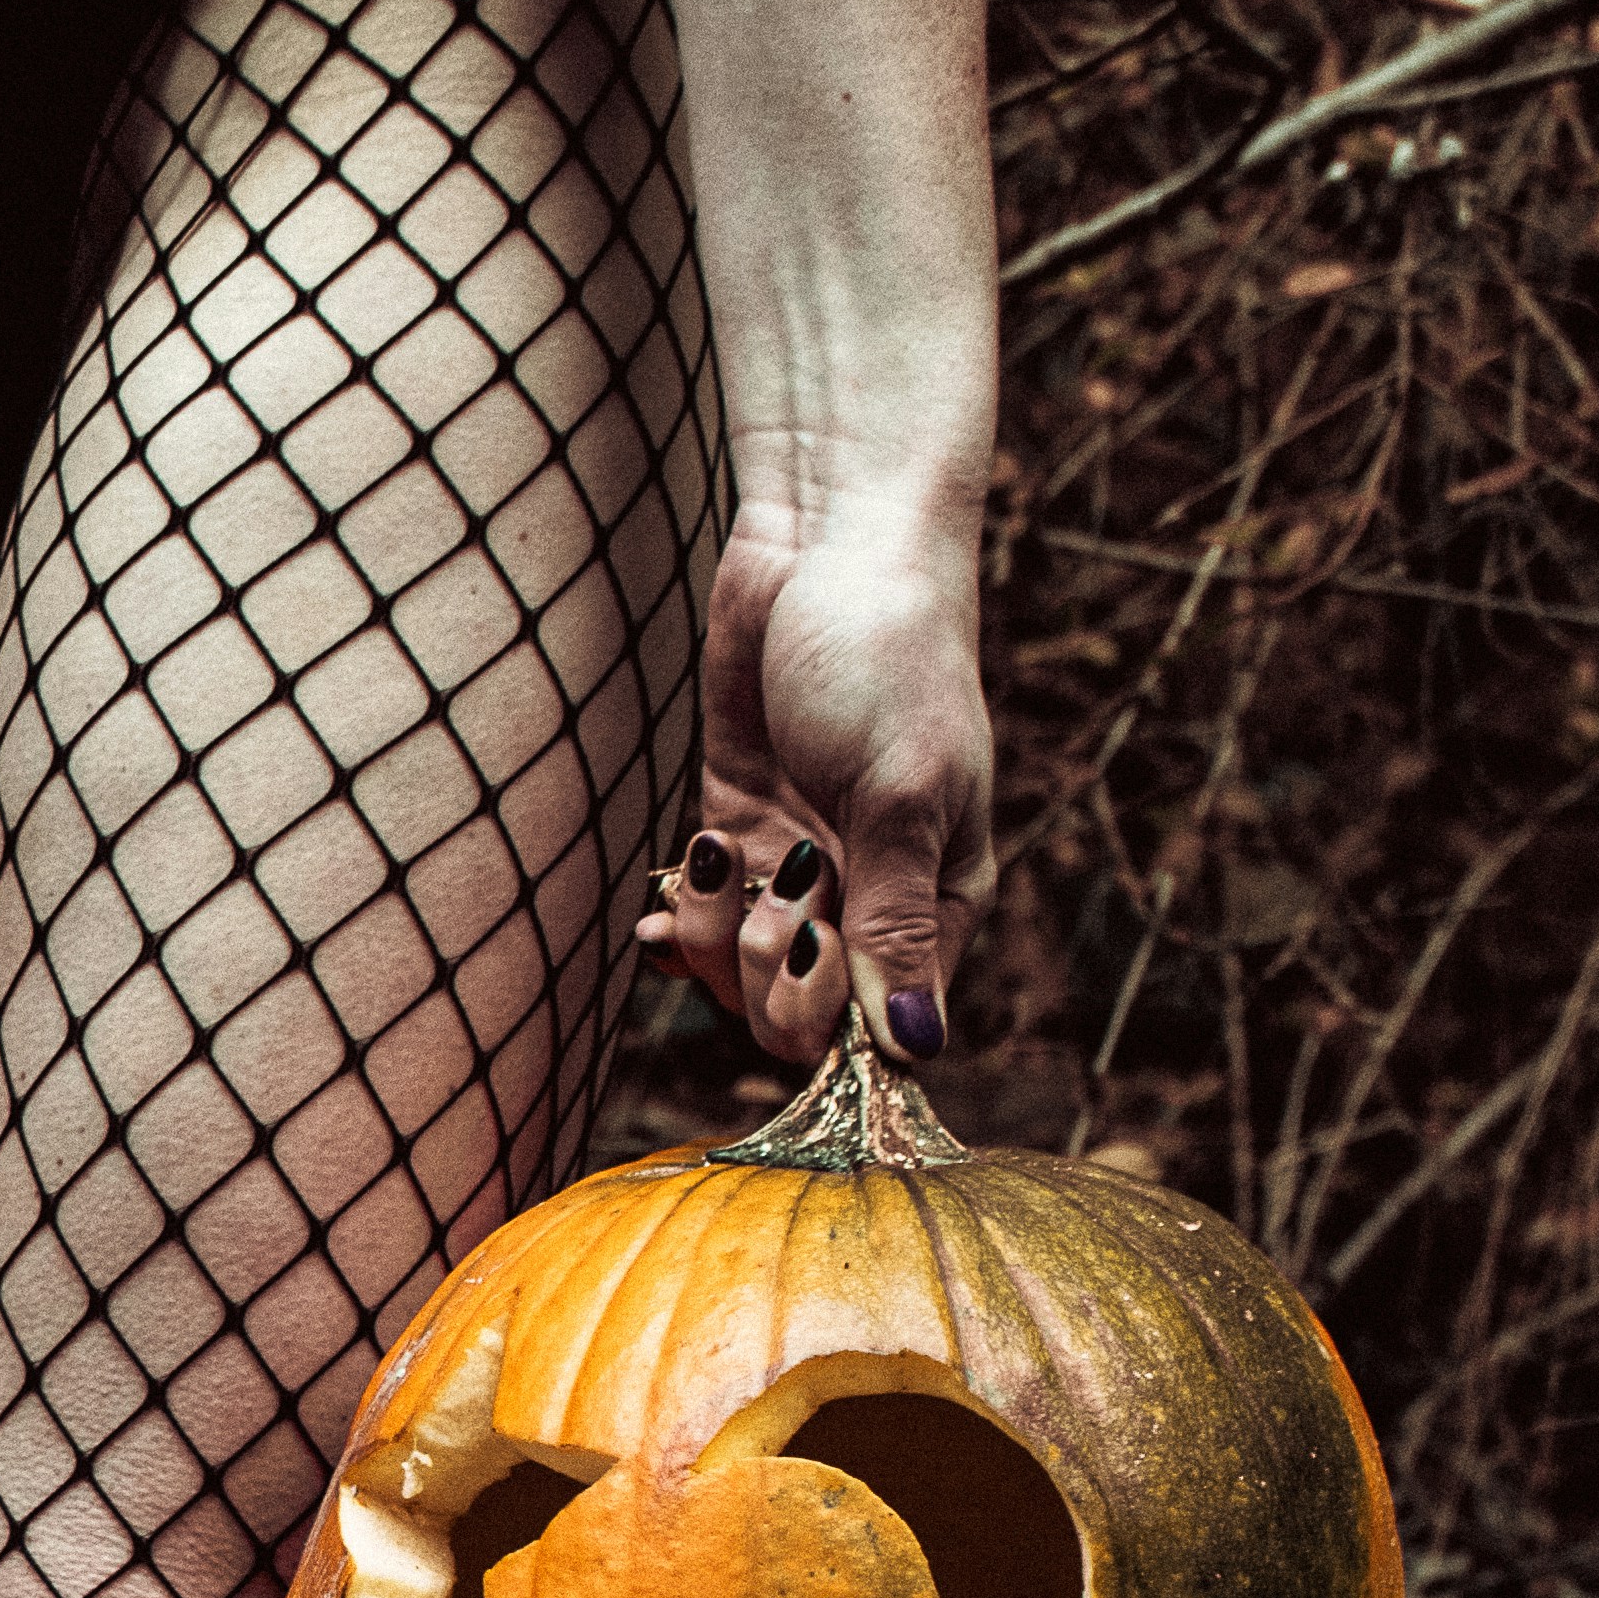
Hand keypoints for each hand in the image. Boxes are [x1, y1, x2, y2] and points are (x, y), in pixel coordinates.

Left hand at [640, 495, 993, 1064]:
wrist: (828, 548)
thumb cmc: (893, 657)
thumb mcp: (903, 792)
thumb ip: (898, 921)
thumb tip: (918, 1049)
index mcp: (940, 901)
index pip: (879, 1024)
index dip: (830, 1015)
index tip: (807, 946)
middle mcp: (869, 898)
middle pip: (797, 1012)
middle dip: (765, 971)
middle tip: (775, 886)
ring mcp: (796, 868)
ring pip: (736, 973)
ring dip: (713, 941)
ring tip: (719, 860)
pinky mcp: (735, 829)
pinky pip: (697, 919)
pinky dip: (675, 926)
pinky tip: (658, 915)